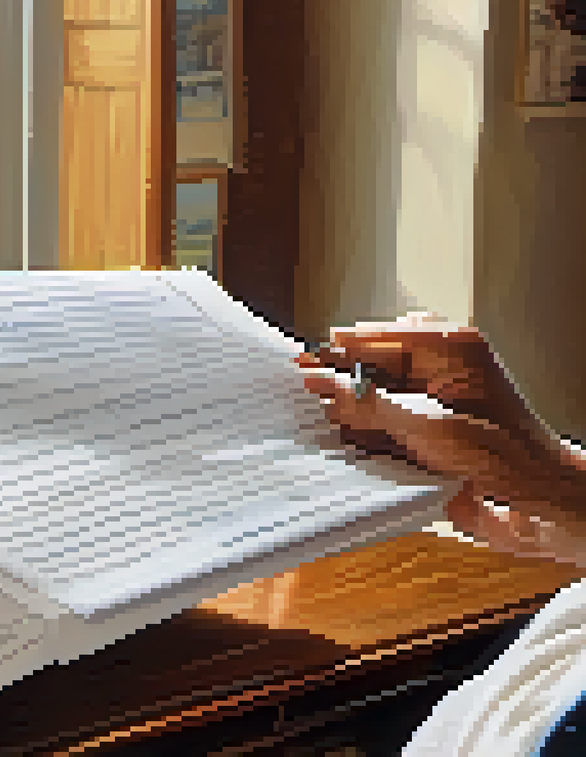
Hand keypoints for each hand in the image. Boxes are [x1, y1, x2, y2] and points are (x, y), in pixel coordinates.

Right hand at [296, 313, 585, 565]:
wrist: (538, 502)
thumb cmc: (503, 455)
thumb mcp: (428, 424)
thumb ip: (371, 401)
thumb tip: (323, 381)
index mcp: (452, 349)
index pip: (381, 337)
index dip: (340, 348)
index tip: (303, 359)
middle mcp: (442, 370)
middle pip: (374, 365)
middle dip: (339, 378)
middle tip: (301, 388)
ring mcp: (435, 402)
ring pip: (376, 395)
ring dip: (348, 408)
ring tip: (313, 414)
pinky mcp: (429, 434)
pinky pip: (385, 424)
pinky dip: (363, 431)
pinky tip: (341, 437)